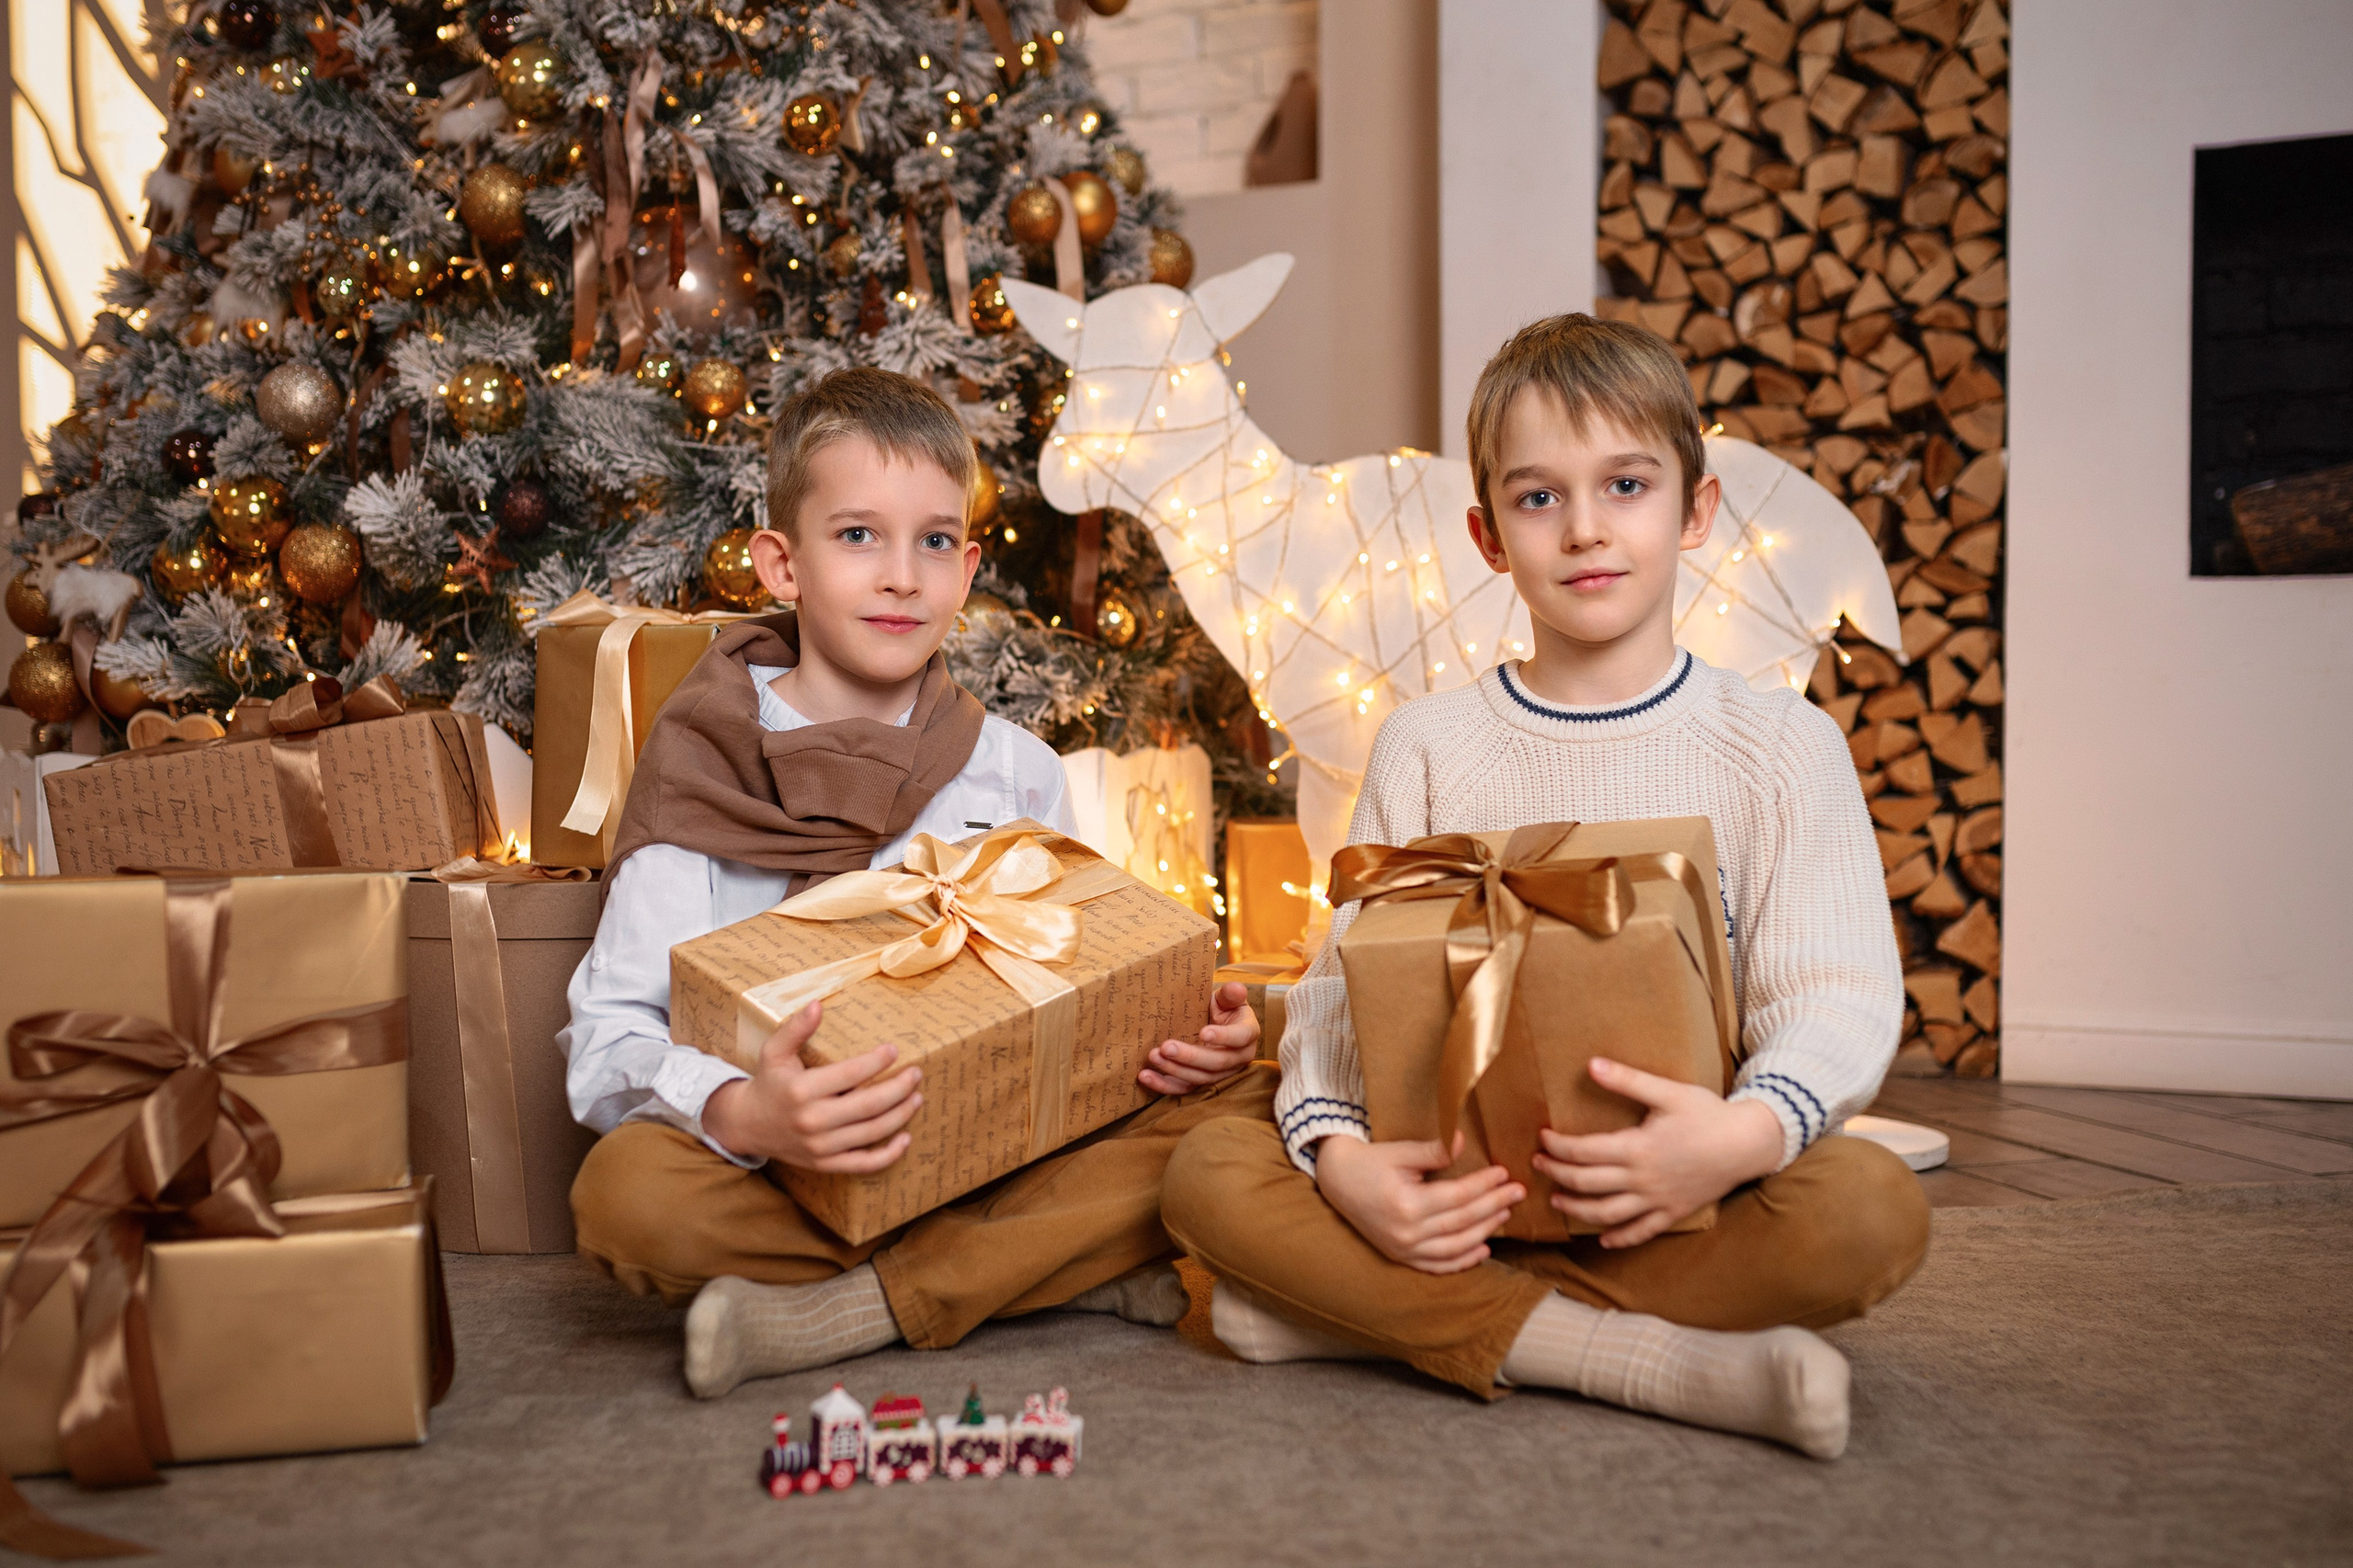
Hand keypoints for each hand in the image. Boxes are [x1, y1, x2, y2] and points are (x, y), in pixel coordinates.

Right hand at [700, 1001, 922, 1171]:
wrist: (747, 1125)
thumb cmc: (768, 1082)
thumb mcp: (774, 1051)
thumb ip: (796, 1028)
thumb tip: (818, 1004)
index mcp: (801, 1090)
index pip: (850, 1074)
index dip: (877, 1061)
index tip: (894, 1050)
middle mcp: (812, 1120)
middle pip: (869, 1106)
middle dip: (899, 1088)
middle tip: (916, 1074)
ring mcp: (820, 1146)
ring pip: (872, 1133)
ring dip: (900, 1115)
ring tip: (916, 1097)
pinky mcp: (825, 1164)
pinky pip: (863, 1164)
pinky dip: (889, 1154)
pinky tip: (905, 1138)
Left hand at [1138, 980, 1259, 1096]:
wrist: (1213, 1024)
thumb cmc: (1222, 1008)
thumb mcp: (1227, 998)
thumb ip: (1231, 994)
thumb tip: (1237, 989)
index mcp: (1247, 1034)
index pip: (1240, 1037)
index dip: (1223, 1036)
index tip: (1203, 1032)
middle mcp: (1238, 1058)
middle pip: (1216, 1062)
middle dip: (1190, 1056)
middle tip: (1166, 1047)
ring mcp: (1220, 1074)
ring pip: (1200, 1078)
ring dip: (1174, 1070)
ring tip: (1154, 1056)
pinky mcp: (1201, 1082)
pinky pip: (1184, 1089)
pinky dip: (1164, 1085)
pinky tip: (1146, 1076)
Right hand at [1314, 1132, 1524, 1274]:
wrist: (1337, 1181)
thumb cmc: (1369, 1161)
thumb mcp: (1399, 1151)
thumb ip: (1433, 1151)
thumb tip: (1463, 1141)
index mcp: (1407, 1204)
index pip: (1458, 1196)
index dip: (1484, 1185)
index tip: (1504, 1173)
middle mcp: (1406, 1233)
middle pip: (1462, 1221)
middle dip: (1494, 1206)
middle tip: (1517, 1192)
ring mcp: (1403, 1249)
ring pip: (1455, 1246)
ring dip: (1484, 1232)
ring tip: (1505, 1214)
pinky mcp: (1401, 1257)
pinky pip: (1438, 1265)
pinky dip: (1462, 1261)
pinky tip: (1483, 1250)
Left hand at [1531, 1057, 1784, 1247]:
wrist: (1748, 1144)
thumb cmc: (1708, 1114)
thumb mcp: (1667, 1092)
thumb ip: (1627, 1080)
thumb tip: (1590, 1064)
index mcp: (1636, 1148)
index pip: (1583, 1151)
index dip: (1557, 1146)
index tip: (1542, 1137)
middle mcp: (1642, 1179)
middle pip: (1587, 1184)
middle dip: (1557, 1175)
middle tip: (1538, 1165)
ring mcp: (1657, 1200)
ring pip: (1607, 1213)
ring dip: (1577, 1210)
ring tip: (1557, 1203)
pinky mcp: (1673, 1212)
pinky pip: (1642, 1232)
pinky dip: (1621, 1238)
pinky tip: (1604, 1240)